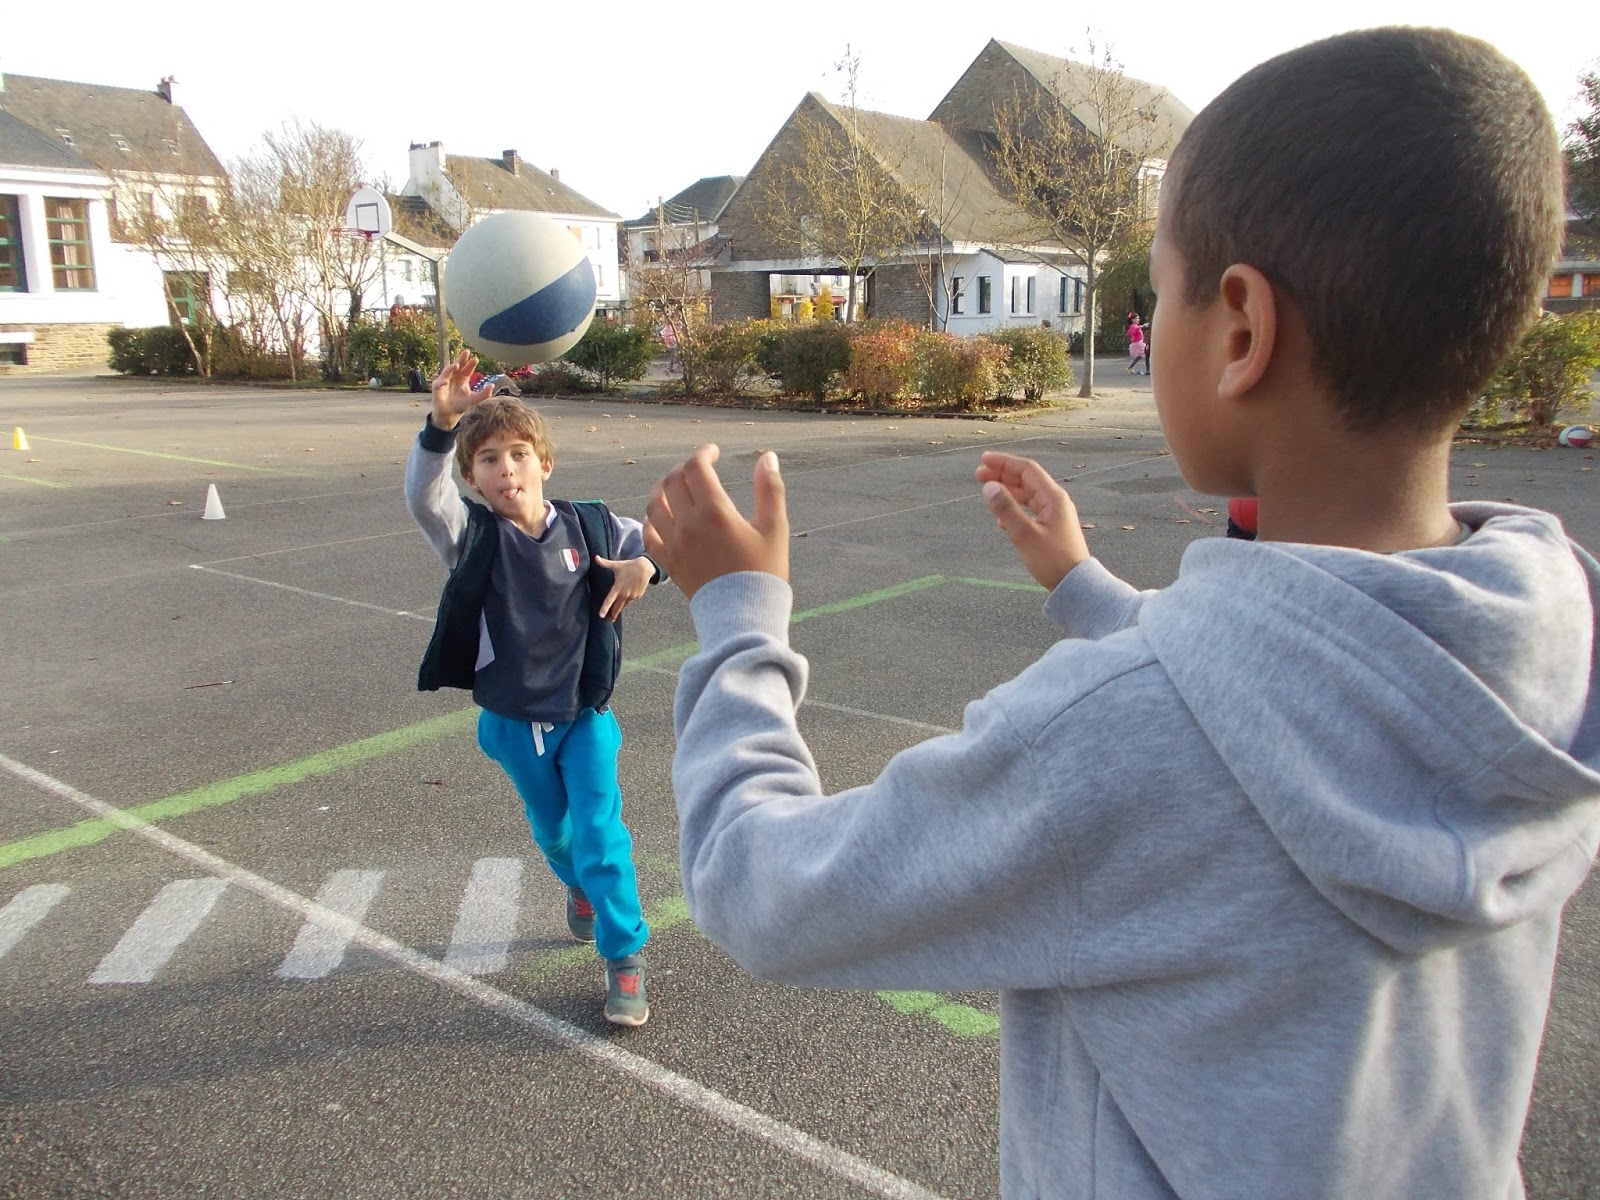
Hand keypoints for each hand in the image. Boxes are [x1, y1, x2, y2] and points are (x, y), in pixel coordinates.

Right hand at [430, 349, 492, 429]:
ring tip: (456, 365)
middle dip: (461, 358)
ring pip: (447, 371)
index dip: (471, 364)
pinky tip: (445, 381)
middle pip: (457, 365)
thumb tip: (492, 385)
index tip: (476, 359)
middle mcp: (453, 377)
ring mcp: (444, 381)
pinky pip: (439, 383)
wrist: (450, 415)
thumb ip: (484, 394)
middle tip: (466, 351)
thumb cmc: (461, 405)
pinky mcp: (437, 388)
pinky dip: (442, 382)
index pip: (467, 369)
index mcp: (463, 378)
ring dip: (451, 368)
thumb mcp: (474, 399)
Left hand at [594, 555, 653, 619]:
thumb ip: (605, 563)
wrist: (645, 567)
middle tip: (609, 620)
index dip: (605, 608)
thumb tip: (595, 557)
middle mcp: (625, 594)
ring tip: (615, 613)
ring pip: (624, 604)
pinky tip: (628, 595)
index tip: (601, 616)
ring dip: (620, 608)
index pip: (609, 600)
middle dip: (613, 614)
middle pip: (617, 607)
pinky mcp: (638, 596)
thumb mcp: (616, 565)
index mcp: (618, 588)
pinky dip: (628, 599)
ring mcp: (632, 596)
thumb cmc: (629, 566)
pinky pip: (631, 599)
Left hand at [644, 444, 788, 599]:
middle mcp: (688, 524)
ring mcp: (674, 544)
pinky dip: (651, 518)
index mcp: (715, 511)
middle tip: (699, 469)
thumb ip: (770, 489)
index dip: (703, 453)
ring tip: (676, 486)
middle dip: (685, 468)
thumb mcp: (775, 528)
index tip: (714, 452)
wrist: (744, 615)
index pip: (696, 468)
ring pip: (654, 504)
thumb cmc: (764, 572)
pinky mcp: (668, 562)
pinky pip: (648, 533)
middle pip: (673, 481)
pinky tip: (662, 515)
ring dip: (663, 488)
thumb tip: (768, 457)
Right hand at [975, 451, 1089, 589]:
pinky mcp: (1051, 528)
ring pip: (1027, 495)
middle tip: (978, 474)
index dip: (1004, 463)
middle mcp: (1055, 501)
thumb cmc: (1052, 560)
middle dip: (1002, 475)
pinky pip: (1030, 510)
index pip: (1026, 470)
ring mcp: (1054, 514)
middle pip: (1026, 480)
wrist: (1075, 584)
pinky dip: (1014, 508)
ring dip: (1007, 491)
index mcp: (1053, 498)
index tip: (983, 460)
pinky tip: (1000, 519)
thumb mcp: (1025, 534)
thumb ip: (1006, 509)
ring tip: (986, 491)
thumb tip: (988, 486)